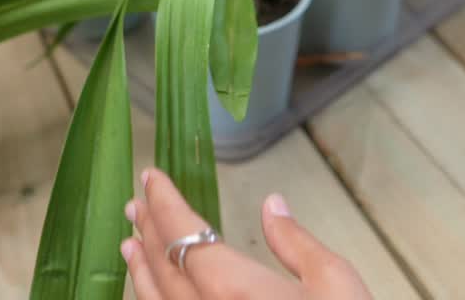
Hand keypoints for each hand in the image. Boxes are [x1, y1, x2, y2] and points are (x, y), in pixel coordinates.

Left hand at [121, 168, 371, 299]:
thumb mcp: (334, 281)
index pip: (183, 234)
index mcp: (232, 288)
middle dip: (148, 231)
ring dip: (141, 271)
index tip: (151, 177)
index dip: (164, 202)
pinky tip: (154, 296)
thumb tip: (273, 204)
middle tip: (135, 205)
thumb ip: (295, 240)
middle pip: (163, 267)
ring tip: (130, 245)